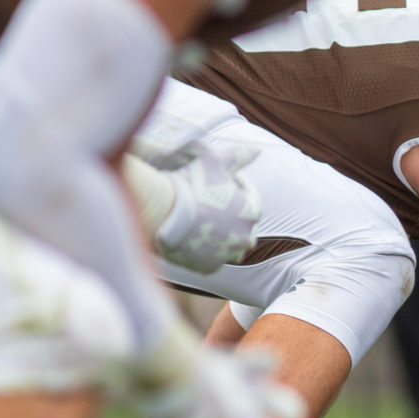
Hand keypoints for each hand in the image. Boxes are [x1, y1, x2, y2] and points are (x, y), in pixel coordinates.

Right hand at [151, 142, 262, 272]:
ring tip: (201, 218)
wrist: (161, 212)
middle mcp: (245, 237)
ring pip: (228, 242)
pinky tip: (193, 236)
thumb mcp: (215, 160)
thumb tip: (257, 149)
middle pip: (241, 222)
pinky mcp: (208, 268)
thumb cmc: (190, 183)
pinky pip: (211, 257)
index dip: (234, 185)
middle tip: (208, 200)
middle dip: (230, 211)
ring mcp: (227, 255)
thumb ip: (239, 155)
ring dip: (220, 232)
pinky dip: (205, 249)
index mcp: (252, 212)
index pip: (249, 197)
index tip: (217, 180)